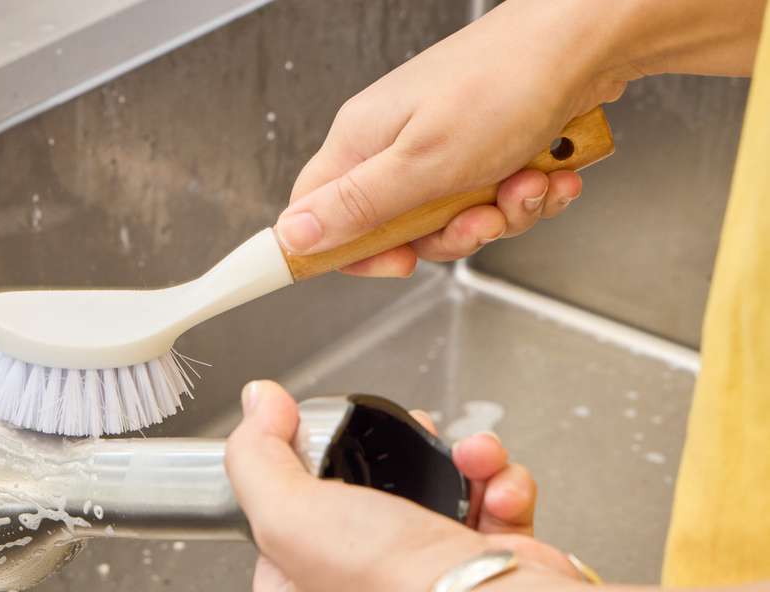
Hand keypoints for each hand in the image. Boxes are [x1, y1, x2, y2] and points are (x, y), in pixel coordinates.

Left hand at [224, 380, 575, 591]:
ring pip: (432, 502)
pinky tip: (495, 487)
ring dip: (454, 464)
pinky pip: (487, 513)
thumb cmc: (390, 587)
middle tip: (402, 442)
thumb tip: (256, 403)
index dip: (295, 487)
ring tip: (465, 457)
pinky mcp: (483, 579)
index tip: (313, 449)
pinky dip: (497, 489)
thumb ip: (256, 456)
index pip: (278, 538)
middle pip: (360, 509)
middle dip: (389, 463)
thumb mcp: (286, 513)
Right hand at [275, 0, 636, 276]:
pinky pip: (492, 197)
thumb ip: (354, 206)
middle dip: (450, 235)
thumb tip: (290, 237)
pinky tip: (548, 173)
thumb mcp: (421, 163)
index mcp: (362, 140)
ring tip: (527, 182)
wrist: (588, 40)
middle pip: (397, 228)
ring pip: (452, 217)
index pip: (319, 215)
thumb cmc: (506, 83)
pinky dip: (525, 194)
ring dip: (500, 214)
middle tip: (480, 217)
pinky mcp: (485, 144)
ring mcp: (442, 142)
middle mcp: (396, 141)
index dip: (351, 251)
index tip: (396, 262)